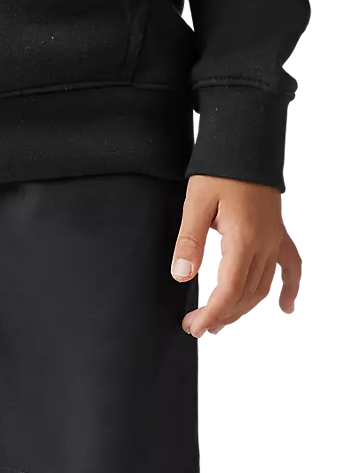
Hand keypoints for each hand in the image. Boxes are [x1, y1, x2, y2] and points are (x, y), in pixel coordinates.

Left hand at [170, 175, 301, 337]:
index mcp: (243, 239)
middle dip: (221, 316)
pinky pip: (291, 267)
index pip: (227, 291)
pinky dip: (289, 289)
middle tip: (196, 328)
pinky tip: (286, 308)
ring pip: (263, 287)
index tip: (192, 327)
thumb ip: (189, 241)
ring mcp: (275, 240)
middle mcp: (265, 244)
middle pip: (245, 295)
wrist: (245, 144)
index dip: (210, 314)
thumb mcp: (195, 203)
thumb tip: (181, 277)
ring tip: (220, 324)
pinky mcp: (278, 233)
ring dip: (242, 309)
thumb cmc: (218, 171)